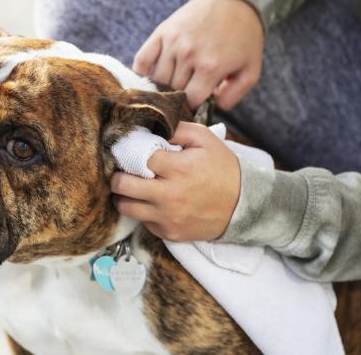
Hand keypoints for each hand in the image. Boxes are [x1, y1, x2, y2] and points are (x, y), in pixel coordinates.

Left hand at [110, 122, 240, 241]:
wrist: (244, 205)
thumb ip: (177, 129)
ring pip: (125, 207)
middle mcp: (170, 195)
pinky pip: (142, 222)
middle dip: (117, 174)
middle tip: (121, 169)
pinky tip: (153, 201)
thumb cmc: (223, 168)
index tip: (127, 149)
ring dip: (124, 195)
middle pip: (122, 185)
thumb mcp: (205, 139)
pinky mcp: (169, 233)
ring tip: (132, 186)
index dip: (128, 150)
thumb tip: (148, 126)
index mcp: (179, 168)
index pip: (137, 156)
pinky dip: (143, 211)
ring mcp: (168, 217)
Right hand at [133, 0, 263, 109]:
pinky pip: (142, 59)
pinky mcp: (162, 31)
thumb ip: (234, 96)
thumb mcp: (251, 70)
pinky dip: (142, 73)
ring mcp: (173, 42)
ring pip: (157, 79)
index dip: (194, 107)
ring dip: (163, 87)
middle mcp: (188, 55)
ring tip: (172, 88)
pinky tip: (150, 79)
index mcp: (210, 67)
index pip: (190, 101)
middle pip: (173, 91)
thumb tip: (212, 107)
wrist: (233, 1)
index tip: (197, 104)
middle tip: (185, 96)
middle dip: (179, 98)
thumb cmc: (244, 38)